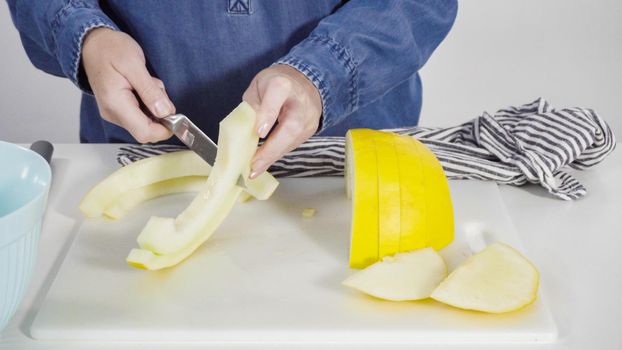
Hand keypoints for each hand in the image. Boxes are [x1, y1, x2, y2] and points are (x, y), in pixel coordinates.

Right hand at [82, 28, 174, 142]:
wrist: (92, 42)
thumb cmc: (110, 49)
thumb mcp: (135, 65)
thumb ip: (150, 90)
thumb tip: (165, 112)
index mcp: (115, 104)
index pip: (145, 132)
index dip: (164, 129)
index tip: (175, 114)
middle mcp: (113, 113)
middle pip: (147, 129)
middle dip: (161, 113)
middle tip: (157, 88)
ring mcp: (115, 113)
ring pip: (146, 121)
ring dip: (155, 105)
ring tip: (147, 83)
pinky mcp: (118, 109)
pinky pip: (141, 114)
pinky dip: (149, 103)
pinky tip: (143, 86)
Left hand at [243, 64, 321, 177]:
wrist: (306, 83)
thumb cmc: (275, 84)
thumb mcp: (258, 86)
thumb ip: (252, 106)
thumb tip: (247, 132)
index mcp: (283, 84)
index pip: (278, 94)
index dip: (269, 113)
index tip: (259, 133)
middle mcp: (300, 102)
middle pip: (291, 127)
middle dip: (271, 149)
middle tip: (253, 165)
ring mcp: (308, 118)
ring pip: (292, 141)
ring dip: (271, 157)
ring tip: (254, 170)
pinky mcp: (310, 131)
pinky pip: (292, 145)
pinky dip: (276, 155)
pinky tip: (263, 164)